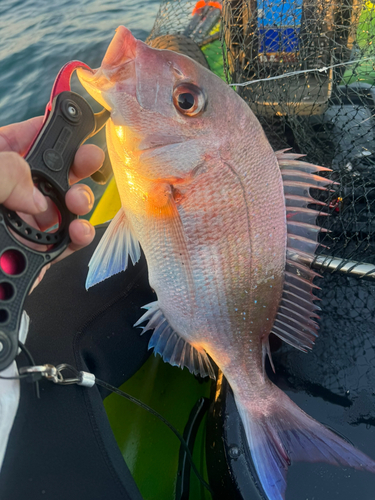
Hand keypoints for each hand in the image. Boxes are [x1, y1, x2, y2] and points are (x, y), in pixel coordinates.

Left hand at [0, 116, 104, 284]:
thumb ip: (5, 174)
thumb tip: (37, 198)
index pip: (29, 137)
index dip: (58, 130)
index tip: (81, 127)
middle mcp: (7, 191)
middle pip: (53, 172)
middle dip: (76, 168)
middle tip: (87, 164)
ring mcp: (18, 224)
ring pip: (61, 209)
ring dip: (79, 204)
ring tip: (78, 204)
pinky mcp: (27, 255)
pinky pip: (59, 245)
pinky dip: (75, 238)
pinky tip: (79, 233)